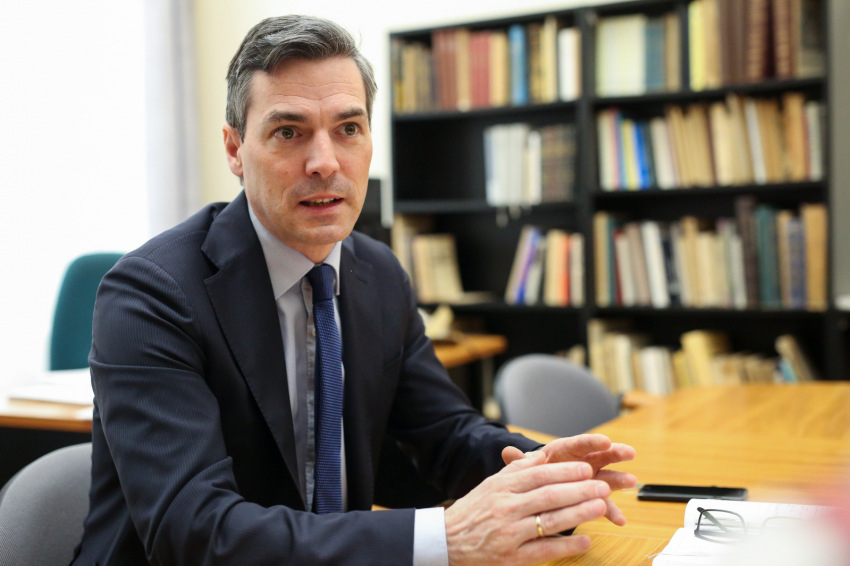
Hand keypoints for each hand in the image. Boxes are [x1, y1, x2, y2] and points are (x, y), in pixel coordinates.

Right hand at [444, 450, 610, 565]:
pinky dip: (567, 546)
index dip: (565, 471)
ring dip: (579, 513)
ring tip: (600, 506)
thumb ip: (517, 470)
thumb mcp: (491, 484)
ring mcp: (509, 534)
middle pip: (549, 496)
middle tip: (602, 485)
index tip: (586, 468)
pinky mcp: (511, 557)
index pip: (538, 475)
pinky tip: (586, 540)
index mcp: (502, 487)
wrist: (446, 540)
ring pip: (550, 521)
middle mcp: (506, 508)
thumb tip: (544, 455)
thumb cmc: (473, 510)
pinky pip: (544, 550)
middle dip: (579, 490)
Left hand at [502, 434, 636, 525]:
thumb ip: (520, 463)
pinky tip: (619, 520)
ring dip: (618, 480)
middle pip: (598, 455)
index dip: (590, 442)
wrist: (536, 490)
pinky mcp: (591, 496)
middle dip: (613, 454)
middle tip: (629, 453)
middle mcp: (579, 462)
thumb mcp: (525, 470)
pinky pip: (603, 504)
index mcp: (562, 453)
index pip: (576, 443)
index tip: (605, 440)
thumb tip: (506, 450)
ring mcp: (589, 479)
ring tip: (631, 482)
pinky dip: (611, 511)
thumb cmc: (533, 475)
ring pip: (606, 477)